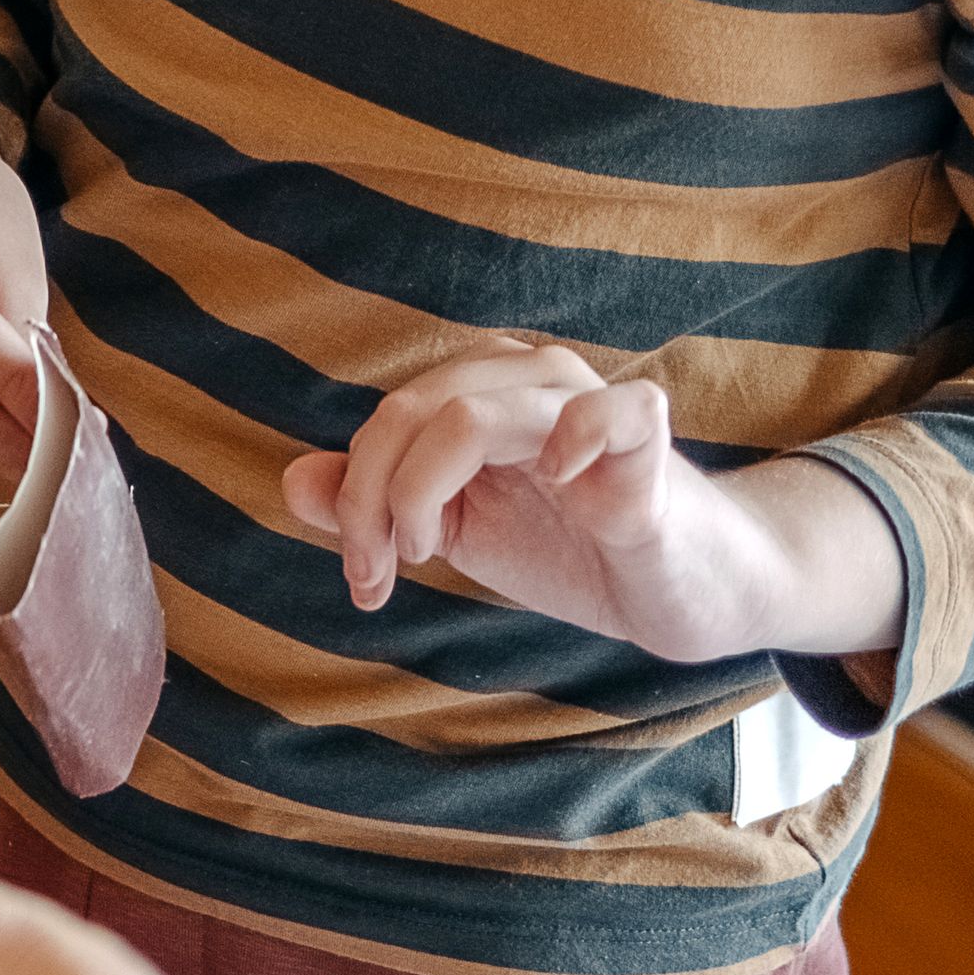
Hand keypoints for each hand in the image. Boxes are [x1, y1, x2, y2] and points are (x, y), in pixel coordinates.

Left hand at [277, 338, 903, 667]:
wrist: (681, 593)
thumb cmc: (574, 550)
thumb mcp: (460, 531)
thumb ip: (376, 505)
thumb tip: (293, 479)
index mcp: (483, 392)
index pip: (387, 417)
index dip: (352, 495)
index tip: (362, 576)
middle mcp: (532, 381)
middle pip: (412, 410)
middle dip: (372, 501)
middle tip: (377, 576)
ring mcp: (592, 407)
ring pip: (474, 414)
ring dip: (423, 492)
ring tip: (430, 552)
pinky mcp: (652, 449)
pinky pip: (615, 409)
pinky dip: (575, 436)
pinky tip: (556, 481)